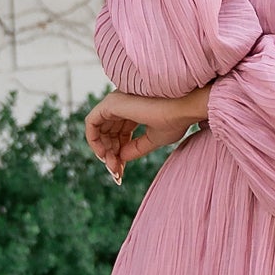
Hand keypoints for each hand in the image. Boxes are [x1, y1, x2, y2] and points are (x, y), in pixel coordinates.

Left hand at [86, 86, 208, 182]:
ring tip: (114, 168)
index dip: (119, 154)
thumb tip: (120, 158)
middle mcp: (122, 104)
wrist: (183, 109)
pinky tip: (104, 156)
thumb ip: (136, 148)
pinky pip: (91, 124)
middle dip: (110, 155)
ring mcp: (115, 102)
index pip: (119, 134)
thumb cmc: (176, 120)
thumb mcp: (154, 139)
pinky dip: (94, 141)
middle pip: (107, 134)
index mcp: (133, 110)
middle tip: (117, 173)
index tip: (121, 172)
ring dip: (103, 152)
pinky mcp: (110, 104)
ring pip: (98, 130)